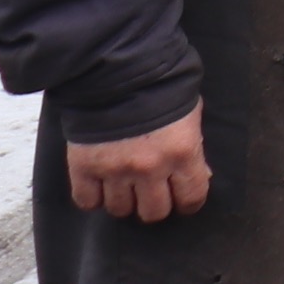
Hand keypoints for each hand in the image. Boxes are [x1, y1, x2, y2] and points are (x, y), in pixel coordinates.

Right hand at [67, 103, 210, 220]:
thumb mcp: (190, 114)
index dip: (187, 203)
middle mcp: (150, 168)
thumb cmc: (160, 89)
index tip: (182, 201)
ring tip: (124, 186)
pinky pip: (88, 202)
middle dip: (154, 204)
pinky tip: (100, 184)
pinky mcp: (84, 168)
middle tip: (151, 192)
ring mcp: (115, 171)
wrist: (117, 71)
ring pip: (120, 210)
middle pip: (153, 213)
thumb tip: (200, 175)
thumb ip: (194, 148)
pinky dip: (93, 197)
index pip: (191, 197)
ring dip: (124, 201)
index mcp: (182, 152)